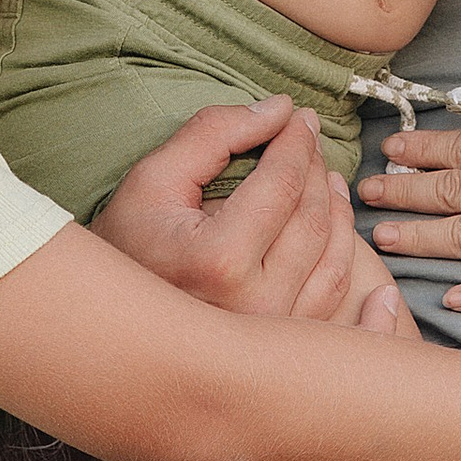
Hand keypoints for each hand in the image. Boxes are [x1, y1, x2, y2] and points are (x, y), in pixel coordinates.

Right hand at [92, 96, 402, 331]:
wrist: (111, 322)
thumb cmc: (126, 243)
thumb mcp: (154, 176)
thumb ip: (215, 132)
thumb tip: (280, 109)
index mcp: (221, 259)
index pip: (283, 182)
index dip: (296, 140)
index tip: (300, 115)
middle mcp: (256, 305)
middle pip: (314, 217)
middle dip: (317, 168)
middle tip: (308, 139)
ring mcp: (274, 334)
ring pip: (335, 257)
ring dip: (338, 207)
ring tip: (326, 177)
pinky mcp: (283, 351)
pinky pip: (336, 295)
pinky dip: (350, 256)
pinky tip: (347, 226)